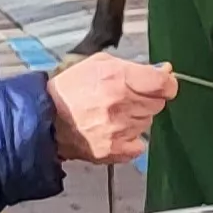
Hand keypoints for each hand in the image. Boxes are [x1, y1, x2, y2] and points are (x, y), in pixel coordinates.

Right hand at [48, 55, 178, 163]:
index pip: (164, 84)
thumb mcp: (100, 63)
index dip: (167, 83)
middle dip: (147, 98)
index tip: (162, 84)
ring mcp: (118, 129)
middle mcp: (121, 104)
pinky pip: (139, 145)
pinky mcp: (113, 149)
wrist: (44, 118)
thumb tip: (164, 72)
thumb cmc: (69, 89)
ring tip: (113, 113)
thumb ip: (135, 66)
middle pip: (158, 103)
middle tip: (125, 98)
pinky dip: (131, 140)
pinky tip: (115, 131)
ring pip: (147, 122)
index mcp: (118, 78)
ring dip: (136, 117)